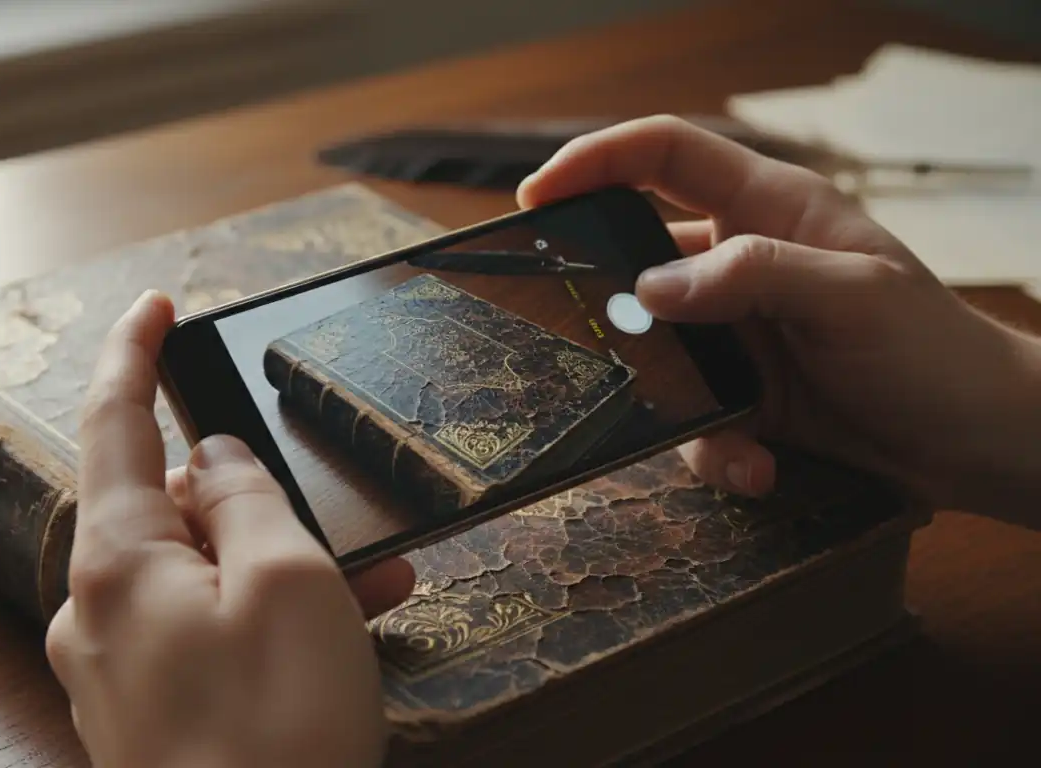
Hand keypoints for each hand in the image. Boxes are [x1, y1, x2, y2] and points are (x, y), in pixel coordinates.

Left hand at [45, 290, 415, 767]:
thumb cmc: (276, 739)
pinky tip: (335, 634)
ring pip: (200, 577)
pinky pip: (200, 634)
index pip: (111, 420)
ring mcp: (114, 669)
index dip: (134, 353)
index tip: (157, 306)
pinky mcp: (144, 714)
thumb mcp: (290, 585)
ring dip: (279, 566)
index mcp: (117, 562)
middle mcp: (96, 611)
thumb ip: (246, 500)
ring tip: (376, 581)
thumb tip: (211, 461)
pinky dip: (258, 618)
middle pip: (172, 510)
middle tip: (343, 516)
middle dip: (258, 500)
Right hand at [518, 115, 1040, 526]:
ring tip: (731, 438)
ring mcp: (735, 333)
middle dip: (611, 307)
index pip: (666, 156)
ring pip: (654, 355)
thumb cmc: (933, 351)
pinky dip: (715, 450)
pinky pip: (689, 418)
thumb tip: (648, 289)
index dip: (596, 160)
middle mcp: (741, 264)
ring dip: (674, 401)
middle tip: (591, 342)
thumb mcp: (852, 296)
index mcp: (770, 209)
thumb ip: (752, 276)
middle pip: (637, 260)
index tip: (538, 196)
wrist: (975, 444)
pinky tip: (761, 467)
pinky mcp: (739, 396)